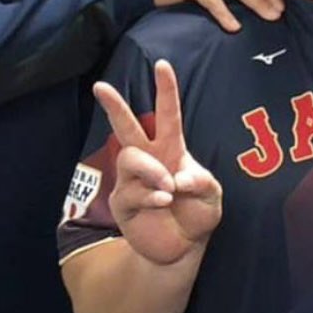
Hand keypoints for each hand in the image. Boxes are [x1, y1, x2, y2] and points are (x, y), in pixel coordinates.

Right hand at [93, 60, 221, 265]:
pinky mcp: (123, 202)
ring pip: (131, 158)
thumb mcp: (212, 195)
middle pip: (127, 127)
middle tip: (101, 86)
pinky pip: (132, 190)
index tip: (163, 64)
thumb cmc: (197, 214)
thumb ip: (201, 181)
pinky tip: (163, 201)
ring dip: (152, 170)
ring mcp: (132, 180)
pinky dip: (152, 195)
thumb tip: (176, 175)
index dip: (166, 90)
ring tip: (169, 188)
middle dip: (114, 105)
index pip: (168, 114)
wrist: (183, 247)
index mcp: (171, 149)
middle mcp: (149, 160)